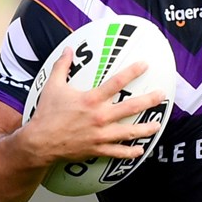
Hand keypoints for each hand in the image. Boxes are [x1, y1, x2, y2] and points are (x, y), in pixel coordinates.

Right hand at [15, 53, 165, 167]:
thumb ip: (62, 66)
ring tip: (157, 125)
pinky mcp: (97, 149)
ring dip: (146, 129)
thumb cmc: (46, 114)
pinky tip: (141, 150)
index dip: (132, 72)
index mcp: (91, 100)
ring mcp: (100, 135)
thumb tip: (68, 49)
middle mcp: (99, 116)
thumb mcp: (52, 87)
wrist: (38, 142)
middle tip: (162, 95)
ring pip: (130, 132)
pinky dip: (130, 152)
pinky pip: (118, 152)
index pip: (116, 82)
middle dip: (149, 100)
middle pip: (131, 107)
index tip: (145, 65)